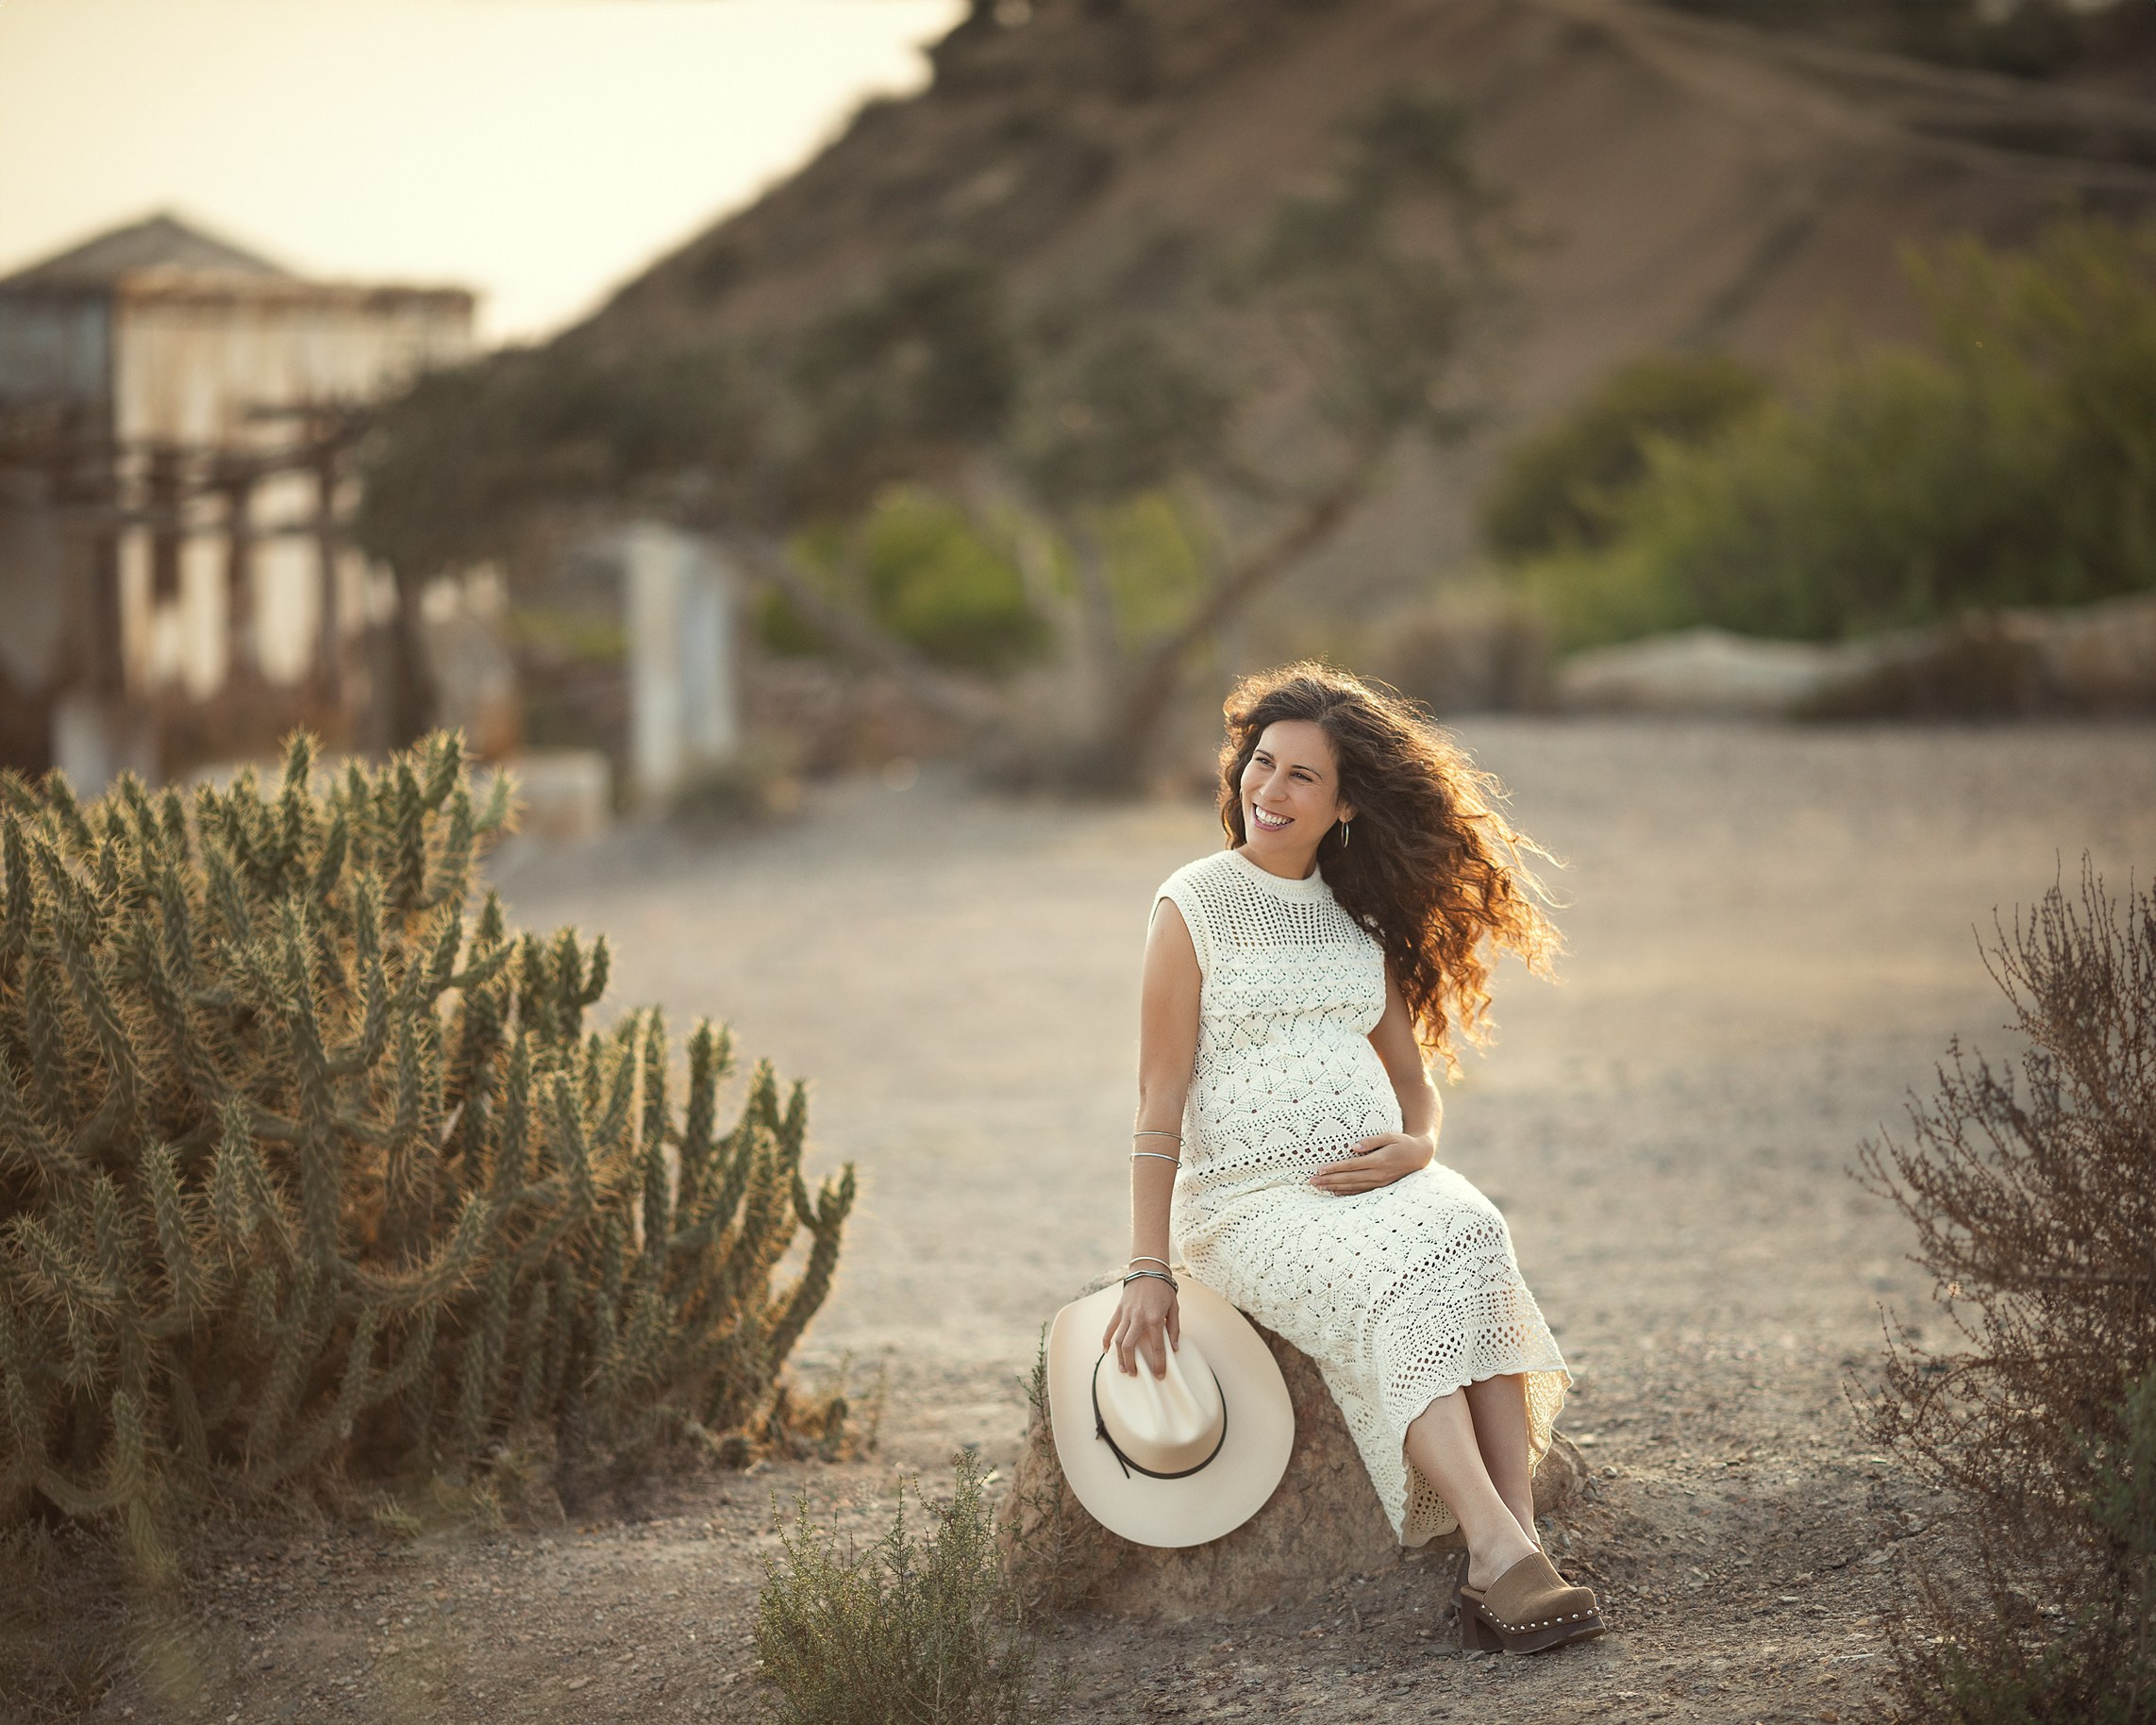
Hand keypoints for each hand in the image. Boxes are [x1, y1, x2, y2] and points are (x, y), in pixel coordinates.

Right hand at [1102, 1276, 1180, 1377]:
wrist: (1149, 1270)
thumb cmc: (1164, 1289)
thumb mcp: (1174, 1308)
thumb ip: (1174, 1329)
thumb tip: (1174, 1348)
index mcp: (1155, 1319)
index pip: (1156, 1347)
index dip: (1158, 1364)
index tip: (1159, 1374)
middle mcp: (1138, 1318)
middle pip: (1129, 1346)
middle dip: (1131, 1363)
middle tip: (1134, 1374)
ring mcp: (1126, 1313)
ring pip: (1117, 1339)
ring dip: (1118, 1356)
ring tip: (1122, 1368)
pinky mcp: (1119, 1309)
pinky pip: (1110, 1327)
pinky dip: (1106, 1340)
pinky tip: (1106, 1351)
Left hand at [1309, 1132, 1432, 1195]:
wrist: (1420, 1156)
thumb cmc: (1403, 1143)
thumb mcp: (1390, 1136)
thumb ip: (1371, 1141)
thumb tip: (1354, 1147)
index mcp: (1379, 1160)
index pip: (1352, 1165)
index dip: (1335, 1168)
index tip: (1320, 1169)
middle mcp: (1378, 1174)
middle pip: (1349, 1179)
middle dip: (1329, 1180)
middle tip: (1312, 1181)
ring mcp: (1380, 1182)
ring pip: (1353, 1187)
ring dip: (1334, 1187)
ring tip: (1319, 1186)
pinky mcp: (1381, 1186)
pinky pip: (1361, 1192)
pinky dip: (1347, 1193)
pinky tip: (1335, 1192)